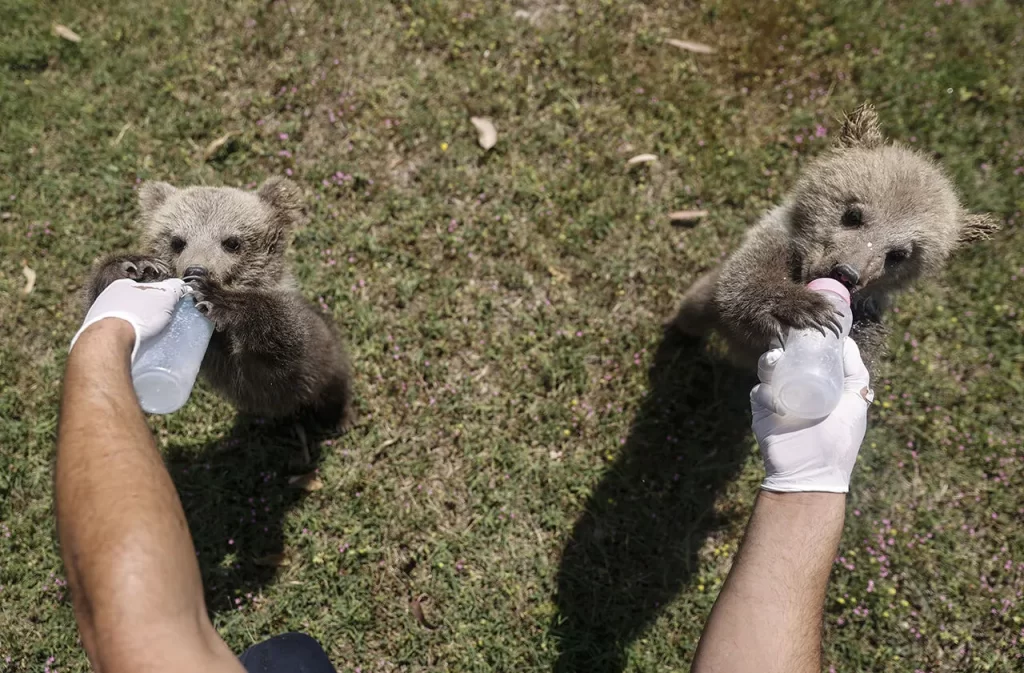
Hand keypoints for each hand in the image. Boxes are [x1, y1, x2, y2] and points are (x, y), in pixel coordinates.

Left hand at [70, 278, 190, 360]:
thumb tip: (181, 285)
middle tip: (156, 326)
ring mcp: (98, 316)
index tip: (164, 309)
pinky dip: (121, 340)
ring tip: (145, 340)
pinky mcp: (95, 335)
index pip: (143, 288)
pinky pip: (112, 336)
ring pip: (121, 320)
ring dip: (131, 328)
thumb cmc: (137, 315)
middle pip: (132, 304)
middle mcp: (106, 298)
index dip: (156, 298)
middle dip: (143, 314)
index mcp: (122, 285)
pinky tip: (130, 347)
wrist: (109, 340)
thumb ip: (174, 288)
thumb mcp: (165, 297)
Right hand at [749, 337, 873, 492]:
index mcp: (818, 382)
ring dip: (770, 361)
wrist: (812, 472)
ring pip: (769, 369)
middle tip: (789, 336)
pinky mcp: (762, 410)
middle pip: (787, 356)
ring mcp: (778, 396)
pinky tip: (777, 400)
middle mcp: (797, 386)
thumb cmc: (839, 439)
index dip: (808, 339)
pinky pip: (759, 391)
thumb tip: (848, 341)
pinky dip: (766, 390)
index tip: (810, 324)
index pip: (809, 353)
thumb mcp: (855, 401)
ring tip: (776, 358)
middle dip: (785, 344)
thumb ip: (856, 373)